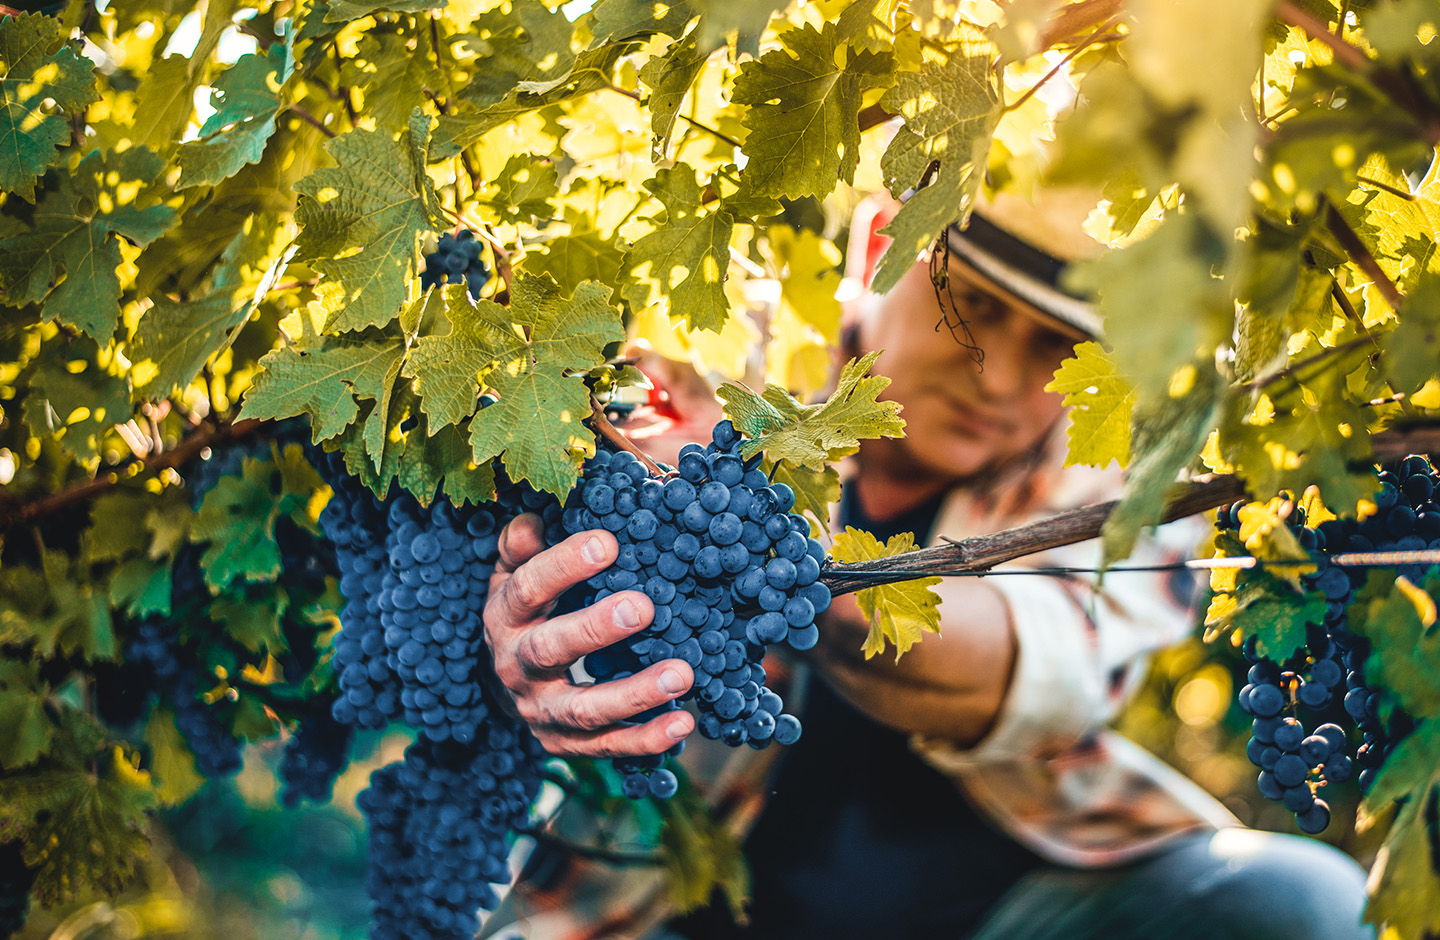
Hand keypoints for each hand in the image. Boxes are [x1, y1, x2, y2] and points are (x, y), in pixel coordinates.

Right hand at [484, 514, 695, 756]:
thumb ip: (520, 548)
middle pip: (550, 650)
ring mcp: (540, 710)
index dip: (563, 566)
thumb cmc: (526, 613)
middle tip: (644, 607)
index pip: (528, 589)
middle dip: (596, 630)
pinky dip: (646, 739)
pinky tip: (683, 722)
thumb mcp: (512, 575)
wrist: (502, 685)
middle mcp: (516, 666)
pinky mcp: (564, 744)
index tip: (608, 544)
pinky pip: (607, 746)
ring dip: (634, 694)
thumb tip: (532, 521)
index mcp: (505, 617)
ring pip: (584, 709)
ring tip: (681, 674)